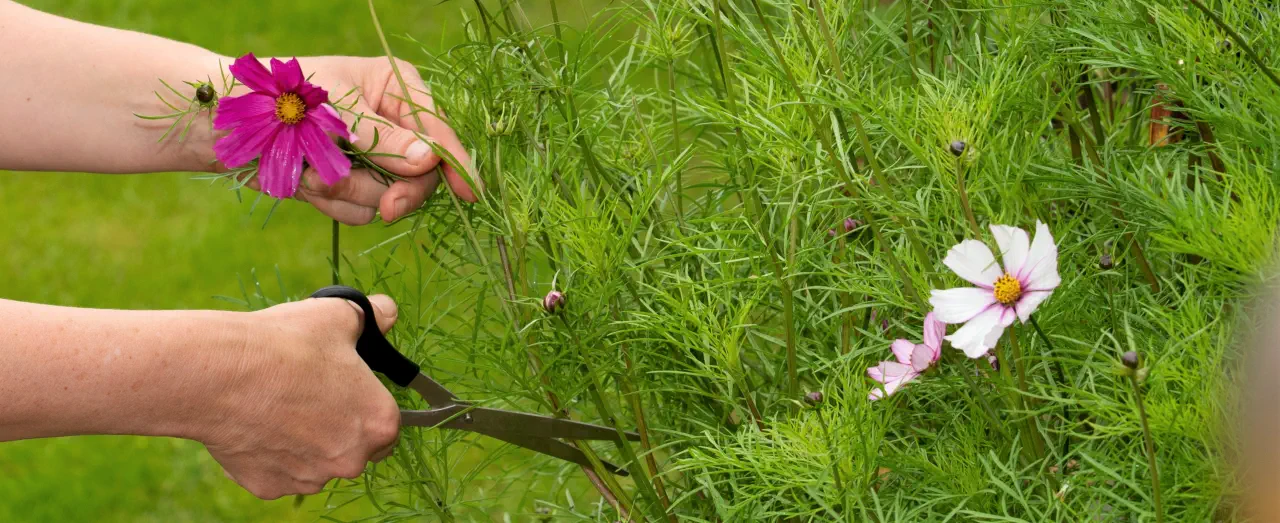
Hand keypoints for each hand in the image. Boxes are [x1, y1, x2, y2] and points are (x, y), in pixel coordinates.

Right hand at [200, 294, 401, 499]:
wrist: (220, 374)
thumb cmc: (286, 345)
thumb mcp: (339, 315)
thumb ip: (374, 316)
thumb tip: (387, 312)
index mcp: (379, 423)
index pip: (387, 423)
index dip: (367, 404)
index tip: (347, 391)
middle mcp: (351, 460)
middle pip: (353, 447)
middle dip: (338, 426)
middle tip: (309, 394)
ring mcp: (309, 478)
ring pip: (315, 462)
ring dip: (305, 443)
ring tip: (278, 405)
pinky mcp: (269, 487)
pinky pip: (277, 471)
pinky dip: (269, 453)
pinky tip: (255, 424)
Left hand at [240, 56, 478, 224]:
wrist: (223, 122)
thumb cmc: (280, 97)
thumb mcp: (336, 112)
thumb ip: (384, 139)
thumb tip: (428, 159)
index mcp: (396, 88)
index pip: (439, 131)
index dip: (456, 165)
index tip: (470, 194)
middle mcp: (391, 122)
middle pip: (422, 174)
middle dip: (398, 191)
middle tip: (387, 209)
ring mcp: (371, 156)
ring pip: (388, 197)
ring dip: (350, 193)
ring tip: (313, 173)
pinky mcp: (349, 182)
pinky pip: (360, 210)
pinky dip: (333, 202)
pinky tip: (307, 184)